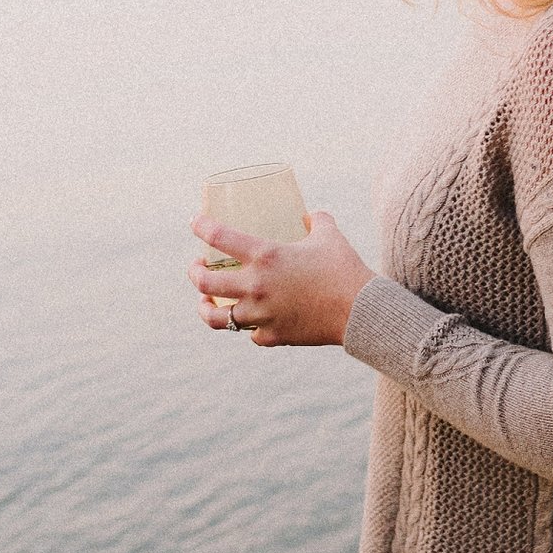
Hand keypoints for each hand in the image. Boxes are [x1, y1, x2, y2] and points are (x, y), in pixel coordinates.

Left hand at [190, 207, 371, 347]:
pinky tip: (249, 321)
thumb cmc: (343, 267)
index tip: (193, 223)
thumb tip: (309, 215)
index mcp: (265, 256)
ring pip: (218, 319)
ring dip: (206, 309)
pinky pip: (250, 334)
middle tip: (196, 267)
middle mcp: (256, 286)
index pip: (219, 237)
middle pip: (206, 283)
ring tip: (205, 302)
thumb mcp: (328, 234)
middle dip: (195, 274)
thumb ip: (316, 220)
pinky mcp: (272, 337)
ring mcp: (261, 315)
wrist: (358, 310)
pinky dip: (247, 327)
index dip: (201, 227)